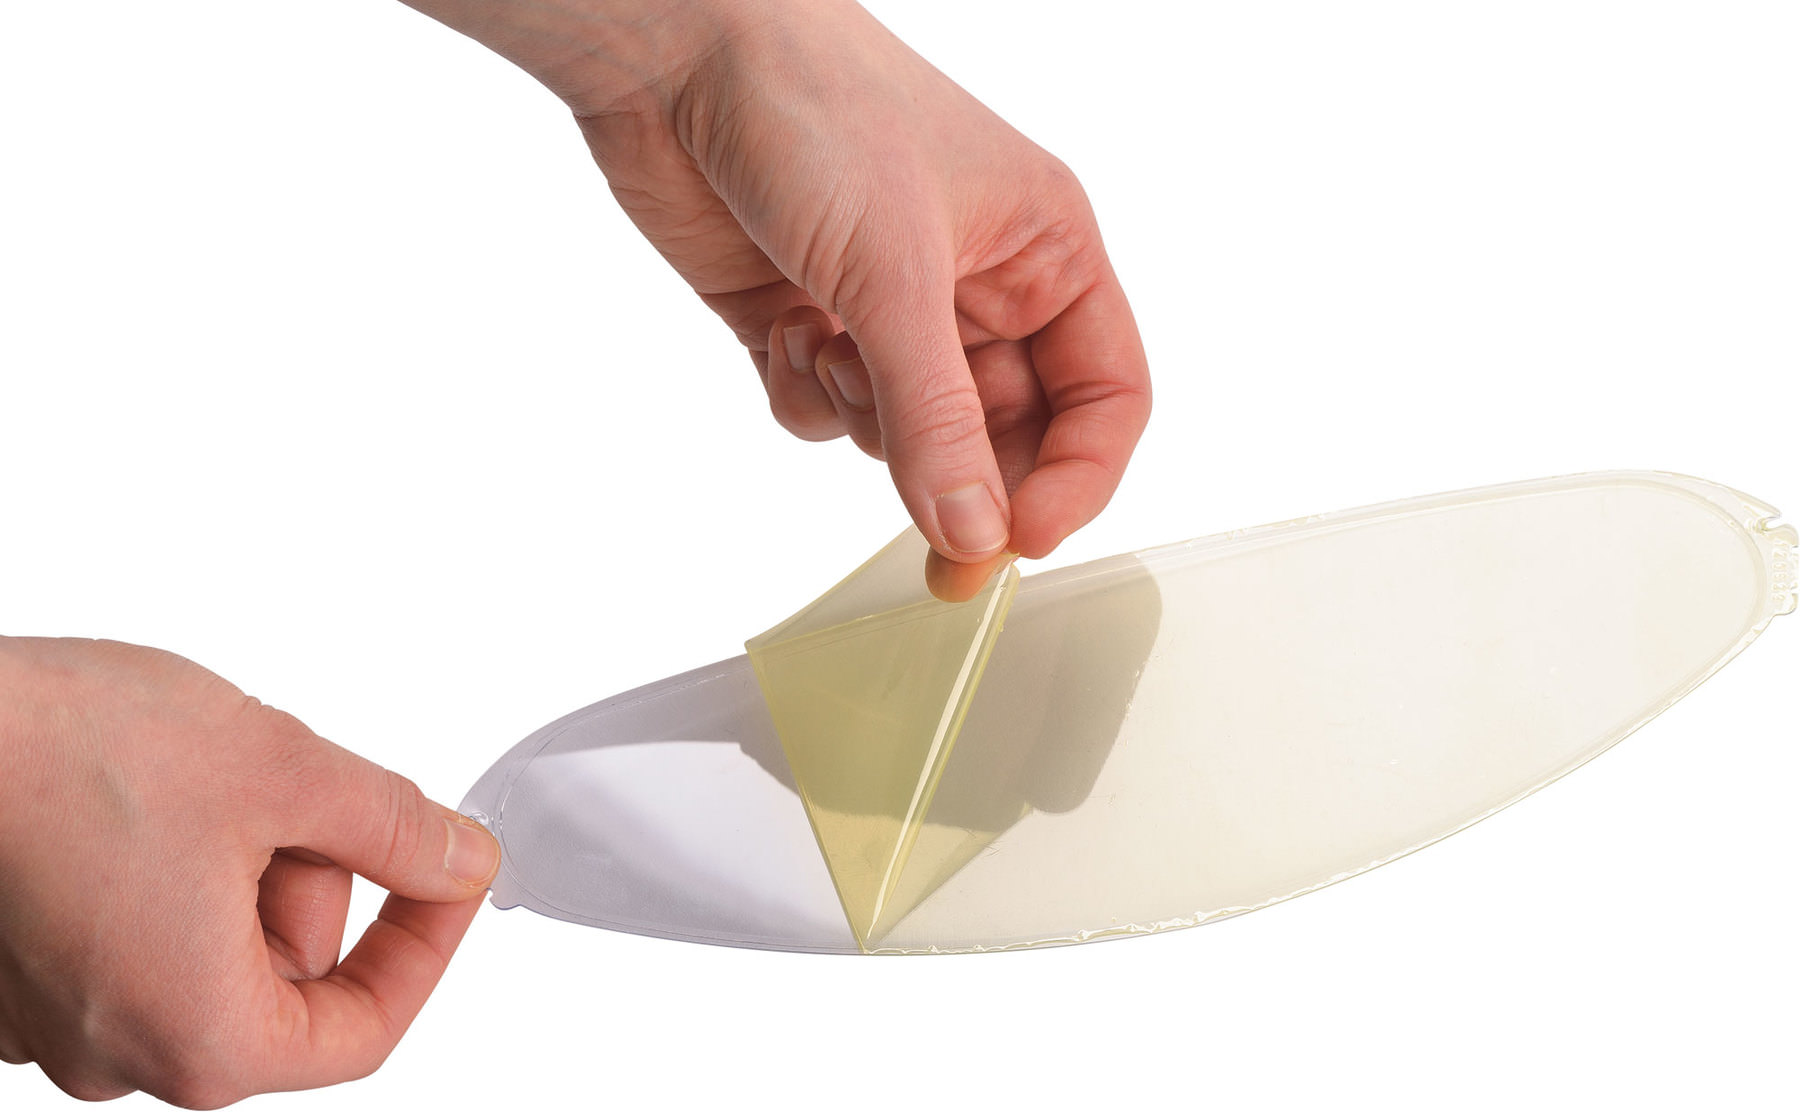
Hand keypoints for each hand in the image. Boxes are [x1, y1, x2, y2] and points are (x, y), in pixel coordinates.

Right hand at [0, 637, 498, 1106]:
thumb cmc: (60, 752)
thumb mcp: (284, 773)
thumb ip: (396, 830)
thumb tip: (461, 862)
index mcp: (200, 1040)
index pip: (365, 1030)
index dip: (425, 944)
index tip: (448, 874)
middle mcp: (120, 1055)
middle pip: (287, 976)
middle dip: (312, 870)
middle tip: (287, 784)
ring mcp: (59, 1017)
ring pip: (216, 943)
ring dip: (241, 858)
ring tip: (201, 778)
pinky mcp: (22, 970)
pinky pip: (141, 929)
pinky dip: (173, 864)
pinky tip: (145, 797)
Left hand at [406, 0, 1151, 590]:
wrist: (676, 58)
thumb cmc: (816, 110)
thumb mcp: (895, 274)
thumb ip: (938, 417)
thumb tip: (977, 534)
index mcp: (1045, 251)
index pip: (1105, 396)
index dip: (1076, 477)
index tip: (1019, 538)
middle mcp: (980, 287)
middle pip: (1008, 434)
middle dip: (962, 479)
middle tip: (935, 552)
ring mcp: (892, 311)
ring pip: (911, 436)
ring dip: (866, 418)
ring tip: (826, 341)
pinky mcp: (812, 324)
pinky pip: (829, 415)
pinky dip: (804, 393)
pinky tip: (780, 326)